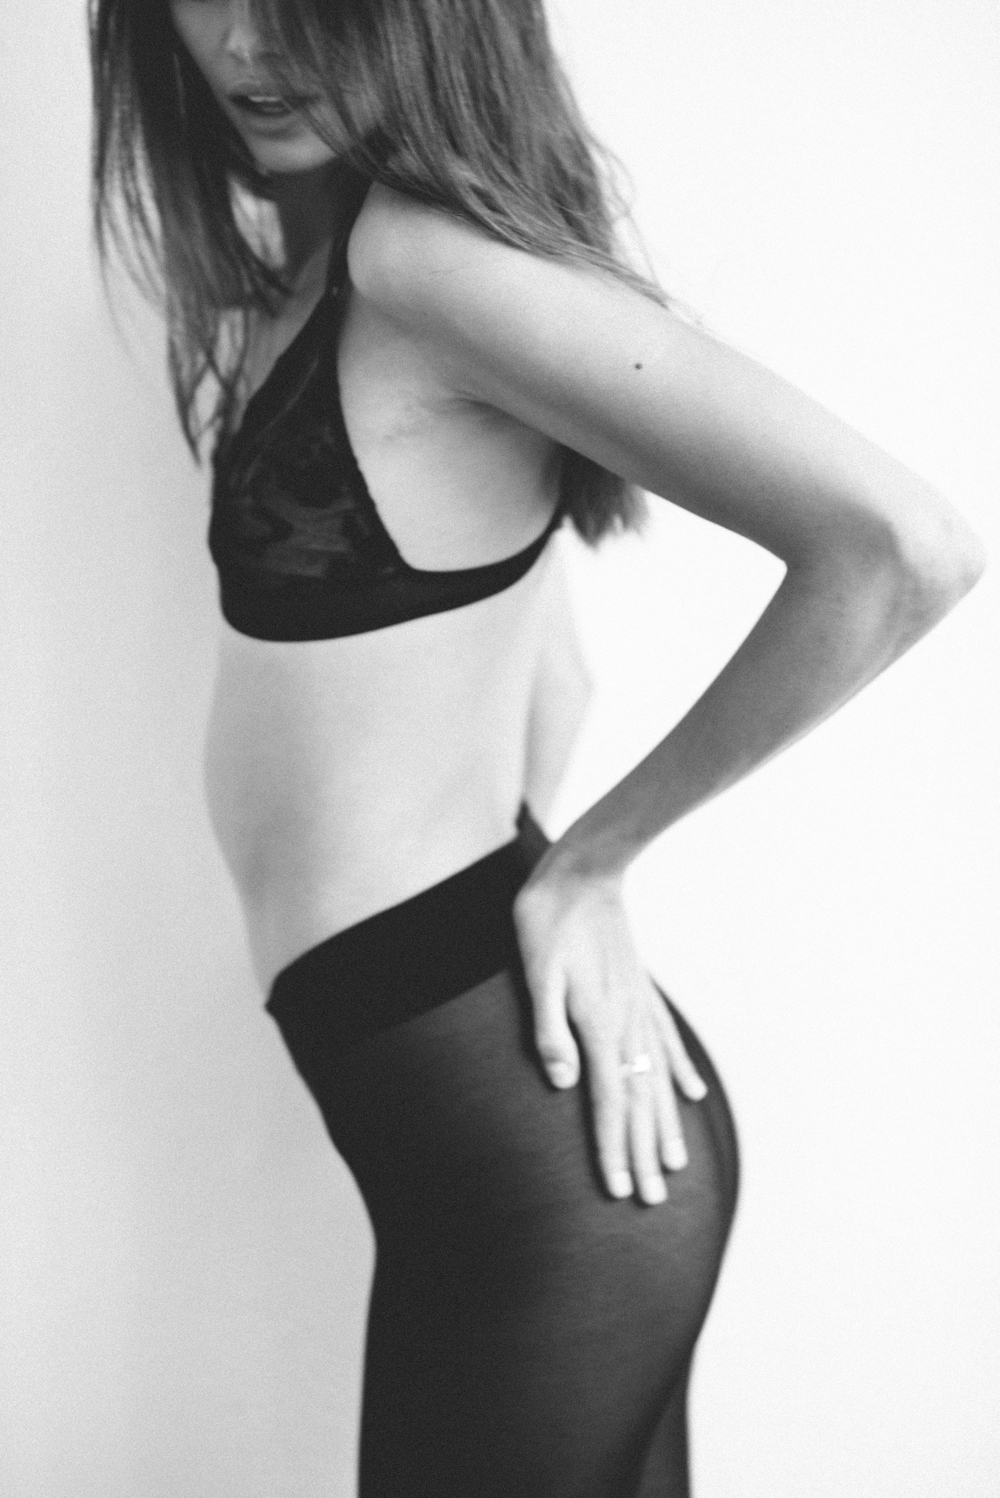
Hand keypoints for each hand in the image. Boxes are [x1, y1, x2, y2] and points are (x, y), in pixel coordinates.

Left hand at [512, 865, 707, 1205]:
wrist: (581, 873)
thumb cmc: (546, 922)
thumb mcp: (535, 974)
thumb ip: (548, 1029)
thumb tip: (564, 1082)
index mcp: (598, 1024)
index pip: (609, 1100)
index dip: (614, 1148)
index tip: (623, 1191)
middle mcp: (626, 1022)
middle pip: (638, 1100)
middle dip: (643, 1152)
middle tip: (653, 1201)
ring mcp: (639, 1007)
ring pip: (657, 1078)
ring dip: (664, 1123)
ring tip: (675, 1164)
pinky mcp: (641, 991)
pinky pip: (666, 1042)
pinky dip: (680, 1072)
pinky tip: (691, 1096)